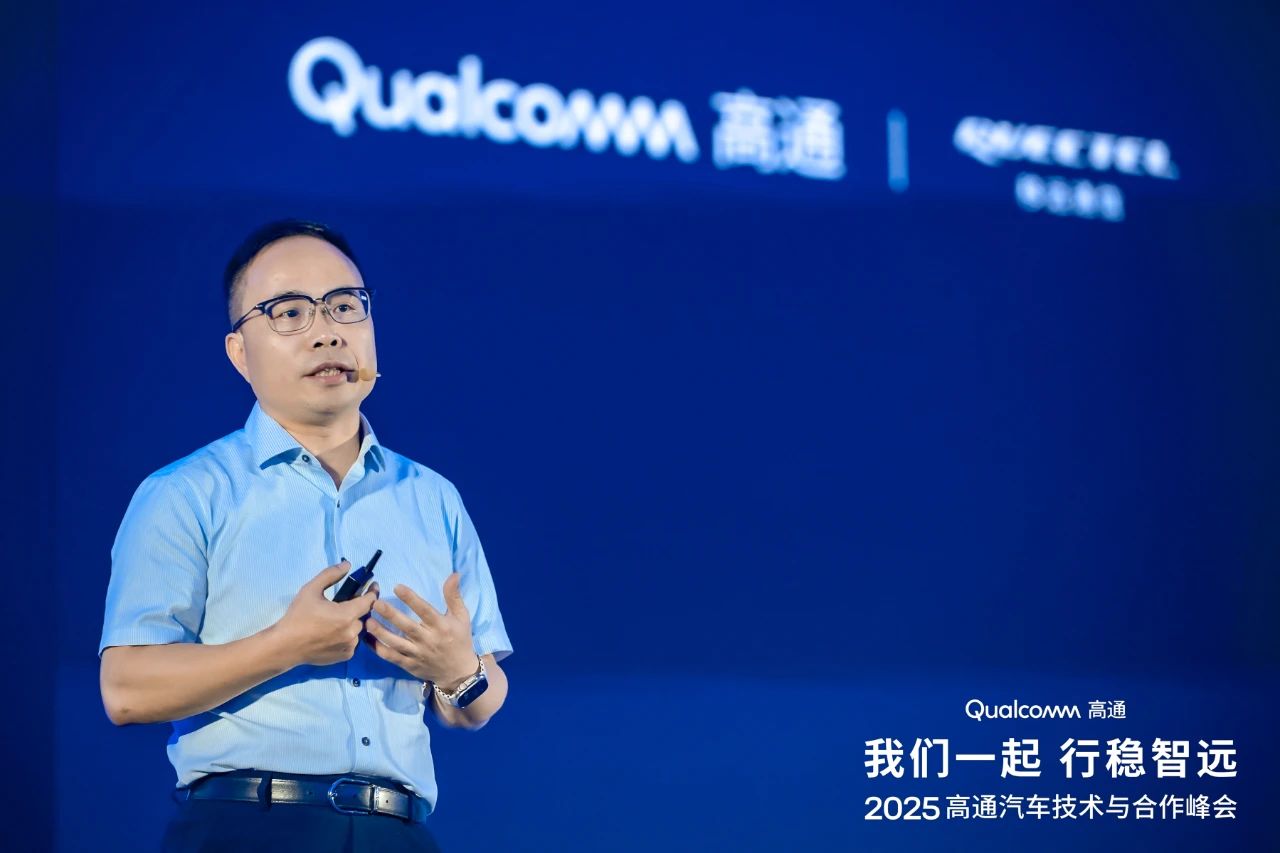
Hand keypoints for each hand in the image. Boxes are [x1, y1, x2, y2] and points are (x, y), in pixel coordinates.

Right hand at [274, 560, 377, 666]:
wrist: (285, 646)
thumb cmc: (298, 616)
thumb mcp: (311, 590)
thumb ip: (331, 575)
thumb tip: (348, 565)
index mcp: (347, 615)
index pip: (370, 601)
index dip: (372, 591)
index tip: (372, 585)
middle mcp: (352, 632)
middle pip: (363, 615)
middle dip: (358, 608)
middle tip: (345, 604)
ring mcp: (349, 646)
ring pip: (358, 630)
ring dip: (352, 623)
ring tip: (337, 619)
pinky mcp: (345, 656)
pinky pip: (352, 642)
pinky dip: (348, 636)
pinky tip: (334, 633)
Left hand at [365, 572, 476, 688]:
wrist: (459, 672)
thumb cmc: (460, 639)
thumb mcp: (462, 617)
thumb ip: (454, 596)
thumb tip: (454, 574)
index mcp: (441, 626)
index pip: (424, 610)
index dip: (411, 599)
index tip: (397, 587)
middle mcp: (428, 640)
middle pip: (407, 626)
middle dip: (390, 614)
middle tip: (375, 603)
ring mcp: (418, 654)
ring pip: (396, 643)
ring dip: (381, 632)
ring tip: (368, 622)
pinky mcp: (410, 665)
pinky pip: (392, 657)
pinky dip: (379, 649)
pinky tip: (368, 639)